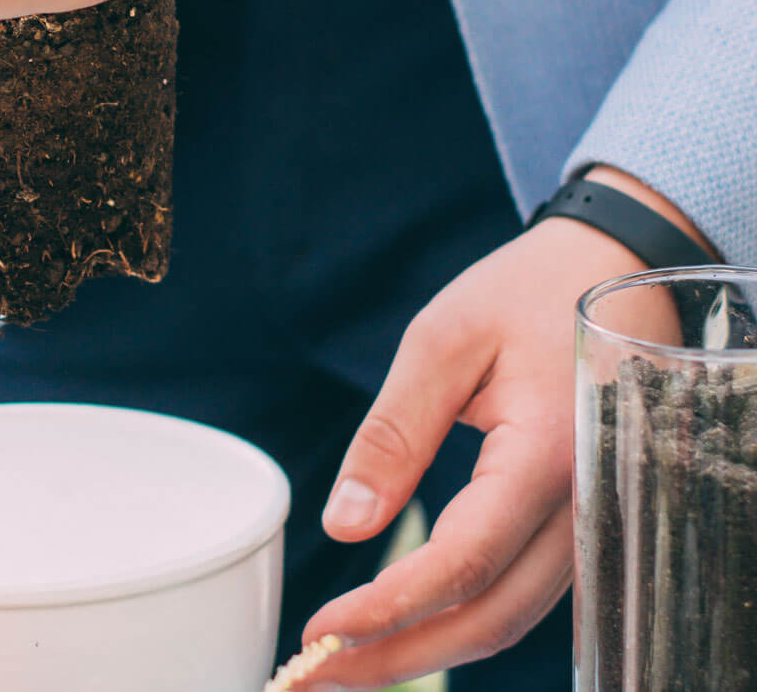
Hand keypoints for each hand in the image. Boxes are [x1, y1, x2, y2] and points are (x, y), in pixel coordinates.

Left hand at [301, 169, 704, 687]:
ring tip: (347, 663)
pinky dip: (464, 619)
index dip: (390, 607)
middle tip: (313, 676)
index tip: (322, 627)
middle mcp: (583, 506)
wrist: (608, 270)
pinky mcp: (579, 521)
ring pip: (511, 618)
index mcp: (549, 457)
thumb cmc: (523, 294)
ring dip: (429, 649)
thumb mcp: (444, 339)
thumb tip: (347, 525)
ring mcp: (591, 521)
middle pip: (490, 618)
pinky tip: (408, 625)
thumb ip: (396, 433)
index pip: (464, 563)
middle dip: (400, 656)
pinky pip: (525, 592)